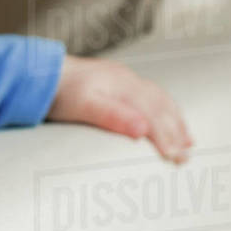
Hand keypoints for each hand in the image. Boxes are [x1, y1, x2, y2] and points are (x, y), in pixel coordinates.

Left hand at [45, 55, 193, 163]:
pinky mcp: (119, 82)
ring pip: (159, 100)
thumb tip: (143, 129)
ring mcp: (124, 79)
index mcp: (123, 86)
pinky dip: (164, 110)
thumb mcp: (83, 106)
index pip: (153, 115)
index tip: (175, 159)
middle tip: (184, 158)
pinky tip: (167, 119)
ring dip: (175, 121)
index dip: (166, 138)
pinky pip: (151, 95)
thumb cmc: (61, 91)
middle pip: (160, 107)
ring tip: (188, 142)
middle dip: (175, 133)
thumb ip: (112, 117)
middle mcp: (128, 80)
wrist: (42, 72)